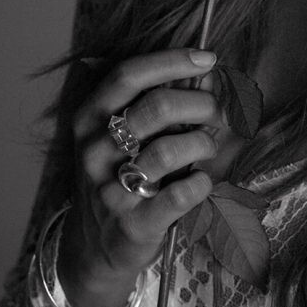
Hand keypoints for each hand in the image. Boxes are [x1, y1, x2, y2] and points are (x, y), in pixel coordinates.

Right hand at [58, 47, 224, 306]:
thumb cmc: (119, 178)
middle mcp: (95, 152)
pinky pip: (180, 194)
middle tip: (218, 111)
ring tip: (208, 146)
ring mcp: (111, 190)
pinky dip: (201, 183)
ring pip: (168, 150)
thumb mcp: (118, 138)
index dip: (172, 61)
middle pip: (156, 108)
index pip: (128, 75)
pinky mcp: (135, 224)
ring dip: (202, 142)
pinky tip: (201, 181)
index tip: (208, 59)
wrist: (96, 247)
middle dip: (200, 103)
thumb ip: (153, 105)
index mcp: (89, 120)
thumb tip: (207, 74)